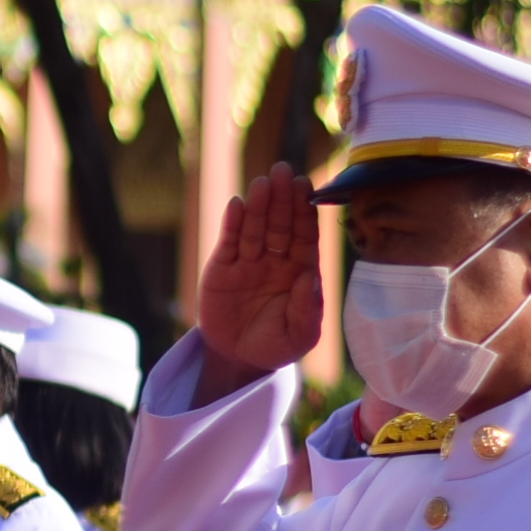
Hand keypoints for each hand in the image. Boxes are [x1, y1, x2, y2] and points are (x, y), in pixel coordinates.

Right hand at [198, 161, 326, 382]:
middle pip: (280, 224)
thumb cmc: (277, 345)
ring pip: (255, 229)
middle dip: (282, 198)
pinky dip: (233, 224)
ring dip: (259, 205)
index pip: (304, 235)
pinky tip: (237, 205)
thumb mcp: (300, 335)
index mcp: (300, 271)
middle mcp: (275, 261)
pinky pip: (229, 243)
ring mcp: (248, 263)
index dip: (305, 211)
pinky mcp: (221, 269)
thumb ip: (308, 308)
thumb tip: (309, 276)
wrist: (239, 360)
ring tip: (262, 183)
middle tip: (284, 170)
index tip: (308, 187)